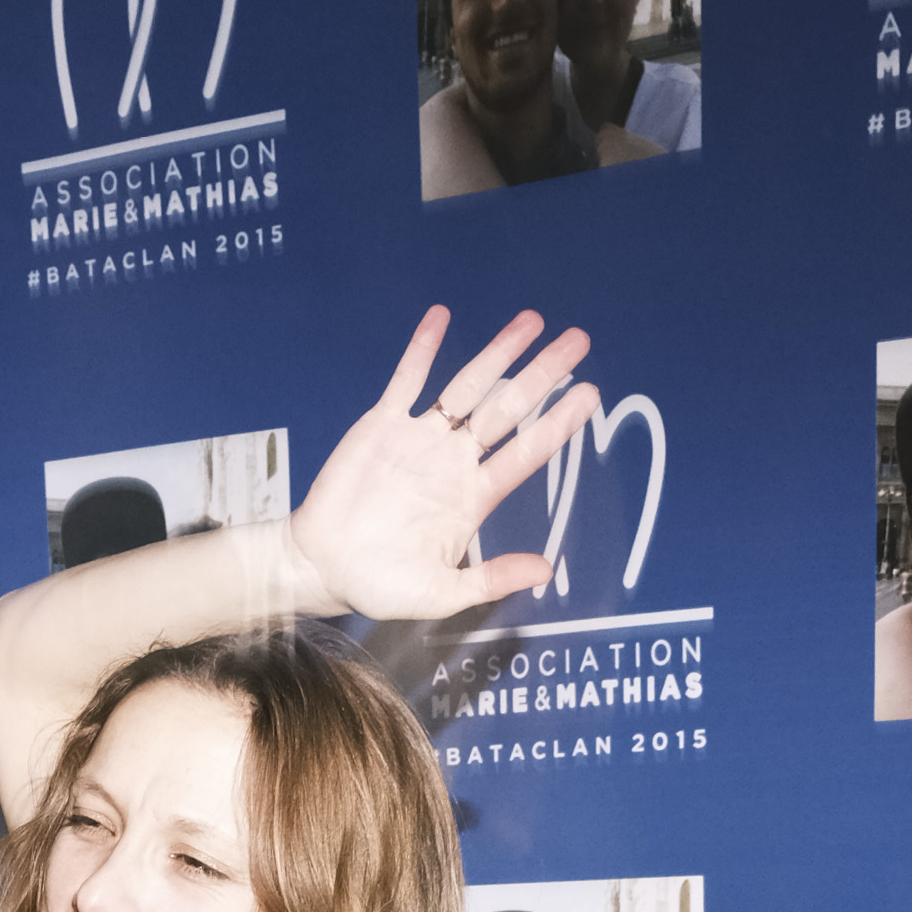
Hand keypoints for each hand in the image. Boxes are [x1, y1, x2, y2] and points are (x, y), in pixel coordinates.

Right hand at [288, 306, 598, 621]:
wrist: (321, 569)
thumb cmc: (380, 586)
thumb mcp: (441, 594)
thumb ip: (491, 579)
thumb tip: (546, 570)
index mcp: (474, 497)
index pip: (527, 451)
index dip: (559, 422)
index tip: (590, 394)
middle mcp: (454, 462)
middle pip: (508, 408)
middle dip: (543, 374)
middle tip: (577, 341)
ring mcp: (420, 439)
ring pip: (467, 386)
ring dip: (498, 352)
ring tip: (532, 321)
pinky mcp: (382, 427)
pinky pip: (406, 380)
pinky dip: (422, 348)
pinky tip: (441, 317)